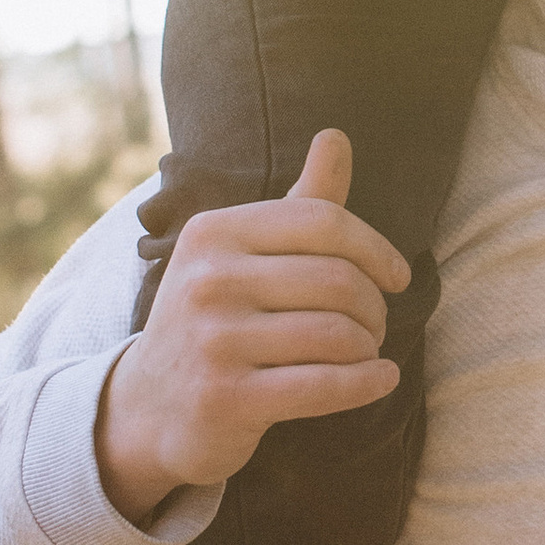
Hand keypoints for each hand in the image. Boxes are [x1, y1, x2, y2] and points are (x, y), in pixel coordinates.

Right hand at [95, 130, 410, 523]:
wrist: (147, 408)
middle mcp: (207, 280)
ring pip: (336, 334)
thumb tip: (335, 136)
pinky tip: (381, 380)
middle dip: (374, 307)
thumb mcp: (244, 254)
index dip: (376, 248)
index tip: (397, 277)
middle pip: (337, 280)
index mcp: (214, 233)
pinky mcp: (225, 399)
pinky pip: (324, 385)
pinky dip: (367, 383)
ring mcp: (213, 341)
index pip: (323, 221)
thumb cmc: (216, 320)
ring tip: (368, 352)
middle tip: (375, 326)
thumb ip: (299, 201)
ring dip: (370, 347)